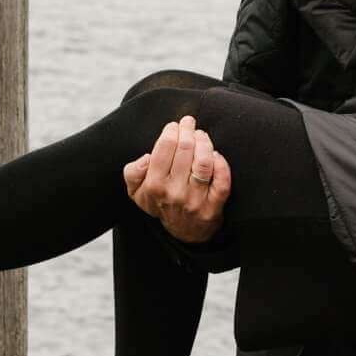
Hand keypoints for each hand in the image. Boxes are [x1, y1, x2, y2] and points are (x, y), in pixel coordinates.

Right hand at [123, 115, 233, 243]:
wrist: (184, 232)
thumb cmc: (161, 203)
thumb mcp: (137, 192)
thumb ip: (133, 172)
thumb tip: (146, 157)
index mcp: (154, 185)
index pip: (164, 148)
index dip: (171, 131)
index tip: (175, 125)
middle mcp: (175, 192)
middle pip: (185, 150)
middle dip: (188, 130)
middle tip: (189, 123)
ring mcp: (195, 200)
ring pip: (204, 163)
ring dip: (204, 143)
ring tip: (201, 135)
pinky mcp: (214, 206)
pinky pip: (222, 182)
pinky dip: (222, 164)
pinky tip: (216, 154)